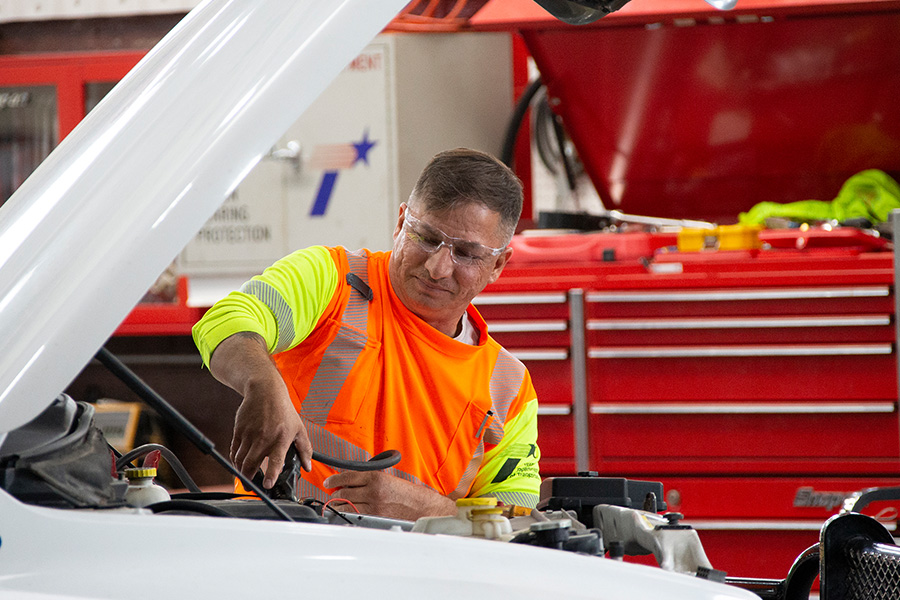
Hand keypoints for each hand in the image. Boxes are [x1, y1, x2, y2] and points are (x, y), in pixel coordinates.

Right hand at [231, 373, 312, 487]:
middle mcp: (264, 438)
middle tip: (251, 488)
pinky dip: (235, 460)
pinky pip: (234, 450)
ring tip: (245, 478)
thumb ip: (304, 449)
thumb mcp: (299, 428)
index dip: (270, 474)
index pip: (275, 461)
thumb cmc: (283, 410)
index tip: (267, 485)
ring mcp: (249, 434)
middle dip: (249, 480)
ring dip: (241, 472)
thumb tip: (308, 466)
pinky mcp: (239, 430)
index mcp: (281, 439)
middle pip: (251, 464)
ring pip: (240, 460)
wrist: (265, 391)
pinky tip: (239, 464)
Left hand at [323, 471, 455, 519]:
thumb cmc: (410, 494)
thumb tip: (352, 483)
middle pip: (344, 492)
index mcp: (377, 477)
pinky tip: (349, 512)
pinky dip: (349, 513)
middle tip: (334, 493)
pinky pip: (355, 516)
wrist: (424, 507)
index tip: (329, 482)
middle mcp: (373, 490)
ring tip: (339, 503)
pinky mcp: (375, 518)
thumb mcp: (390, 479)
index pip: (348, 476)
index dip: (334, 480)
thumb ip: (371, 480)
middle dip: (336, 493)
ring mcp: (373, 506)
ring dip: (340, 504)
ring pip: (346, 505)